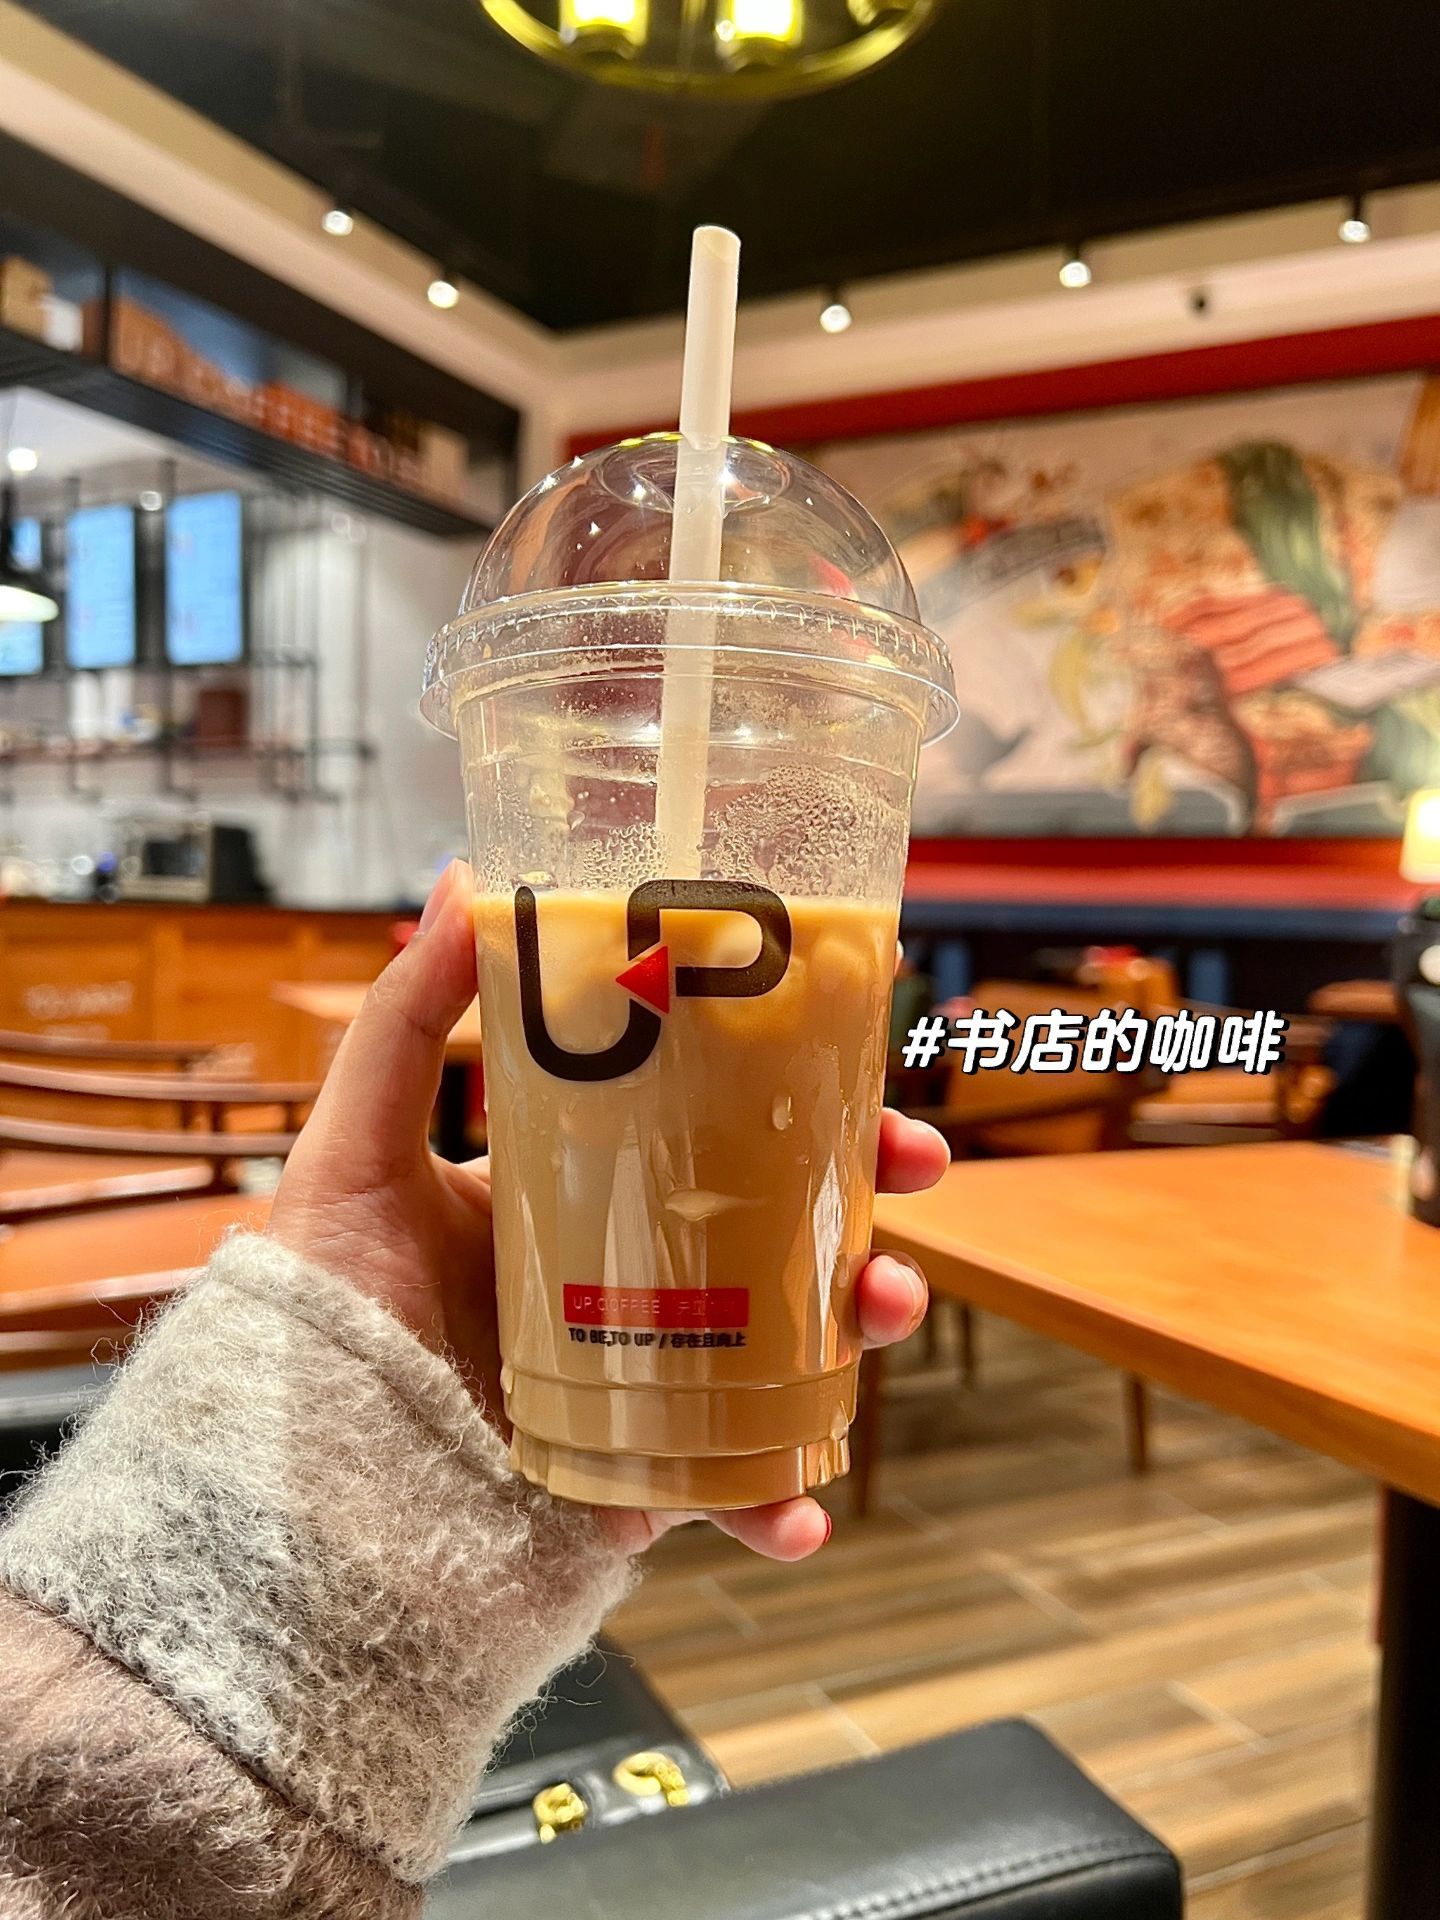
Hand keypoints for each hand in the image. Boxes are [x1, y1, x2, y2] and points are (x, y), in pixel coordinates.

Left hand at [269, 859, 948, 1560]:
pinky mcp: (643, 1481)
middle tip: (910, 1172)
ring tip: (883, 1308)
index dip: (806, 1107)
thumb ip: (405, 1023)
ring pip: (791, 1352)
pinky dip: (783, 1502)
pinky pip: (735, 1488)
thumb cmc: (319, 1310)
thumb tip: (465, 876)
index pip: (717, 1137)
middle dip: (867, 1201)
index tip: (868, 1073)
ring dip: (861, 1327)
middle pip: (784, 1236)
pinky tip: (800, 1513)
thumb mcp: (354, 1153)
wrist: (294, 1491)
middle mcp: (632, 1288)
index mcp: (583, 1200)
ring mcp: (650, 1387)